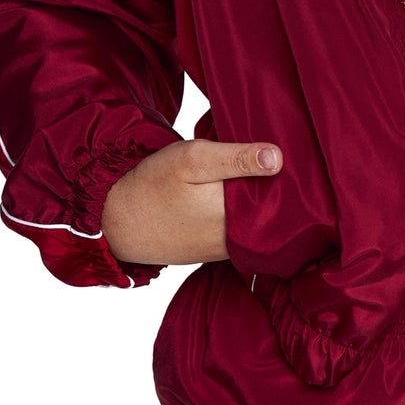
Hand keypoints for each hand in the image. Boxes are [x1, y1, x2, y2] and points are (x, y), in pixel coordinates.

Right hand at [101, 139, 283, 265]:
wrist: (117, 221)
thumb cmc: (152, 185)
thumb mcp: (193, 159)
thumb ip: (237, 158)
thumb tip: (278, 159)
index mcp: (236, 216)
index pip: (280, 195)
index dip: (286, 174)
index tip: (287, 153)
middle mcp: (237, 239)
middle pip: (272, 210)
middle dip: (275, 187)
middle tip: (272, 158)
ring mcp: (227, 249)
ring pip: (257, 221)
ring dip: (258, 202)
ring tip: (254, 175)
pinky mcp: (215, 252)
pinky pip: (241, 231)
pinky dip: (242, 214)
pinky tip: (234, 196)